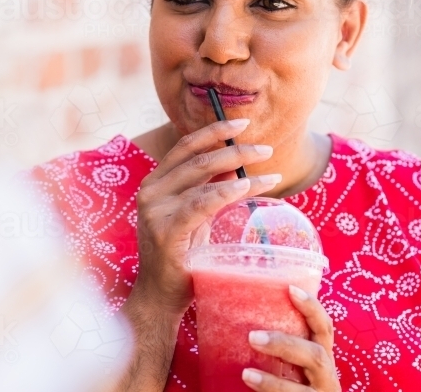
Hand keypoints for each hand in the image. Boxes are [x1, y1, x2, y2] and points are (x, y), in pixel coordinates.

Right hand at [131, 118, 280, 315]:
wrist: (160, 296)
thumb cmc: (181, 256)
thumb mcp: (193, 215)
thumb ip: (206, 190)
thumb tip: (236, 165)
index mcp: (155, 183)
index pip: (185, 147)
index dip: (213, 131)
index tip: (241, 123)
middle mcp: (151, 191)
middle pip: (196, 157)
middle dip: (234, 148)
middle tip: (264, 149)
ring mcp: (155, 210)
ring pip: (201, 176)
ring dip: (238, 167)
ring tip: (269, 170)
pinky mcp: (166, 230)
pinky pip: (201, 203)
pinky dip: (227, 192)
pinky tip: (248, 187)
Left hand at [243, 285, 340, 391]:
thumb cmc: (294, 385)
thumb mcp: (294, 366)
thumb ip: (280, 348)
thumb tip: (239, 327)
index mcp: (322, 358)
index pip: (324, 328)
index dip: (312, 308)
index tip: (290, 288)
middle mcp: (327, 378)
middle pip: (315, 357)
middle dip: (285, 345)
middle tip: (252, 336)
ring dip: (273, 384)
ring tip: (246, 375)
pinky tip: (250, 391)